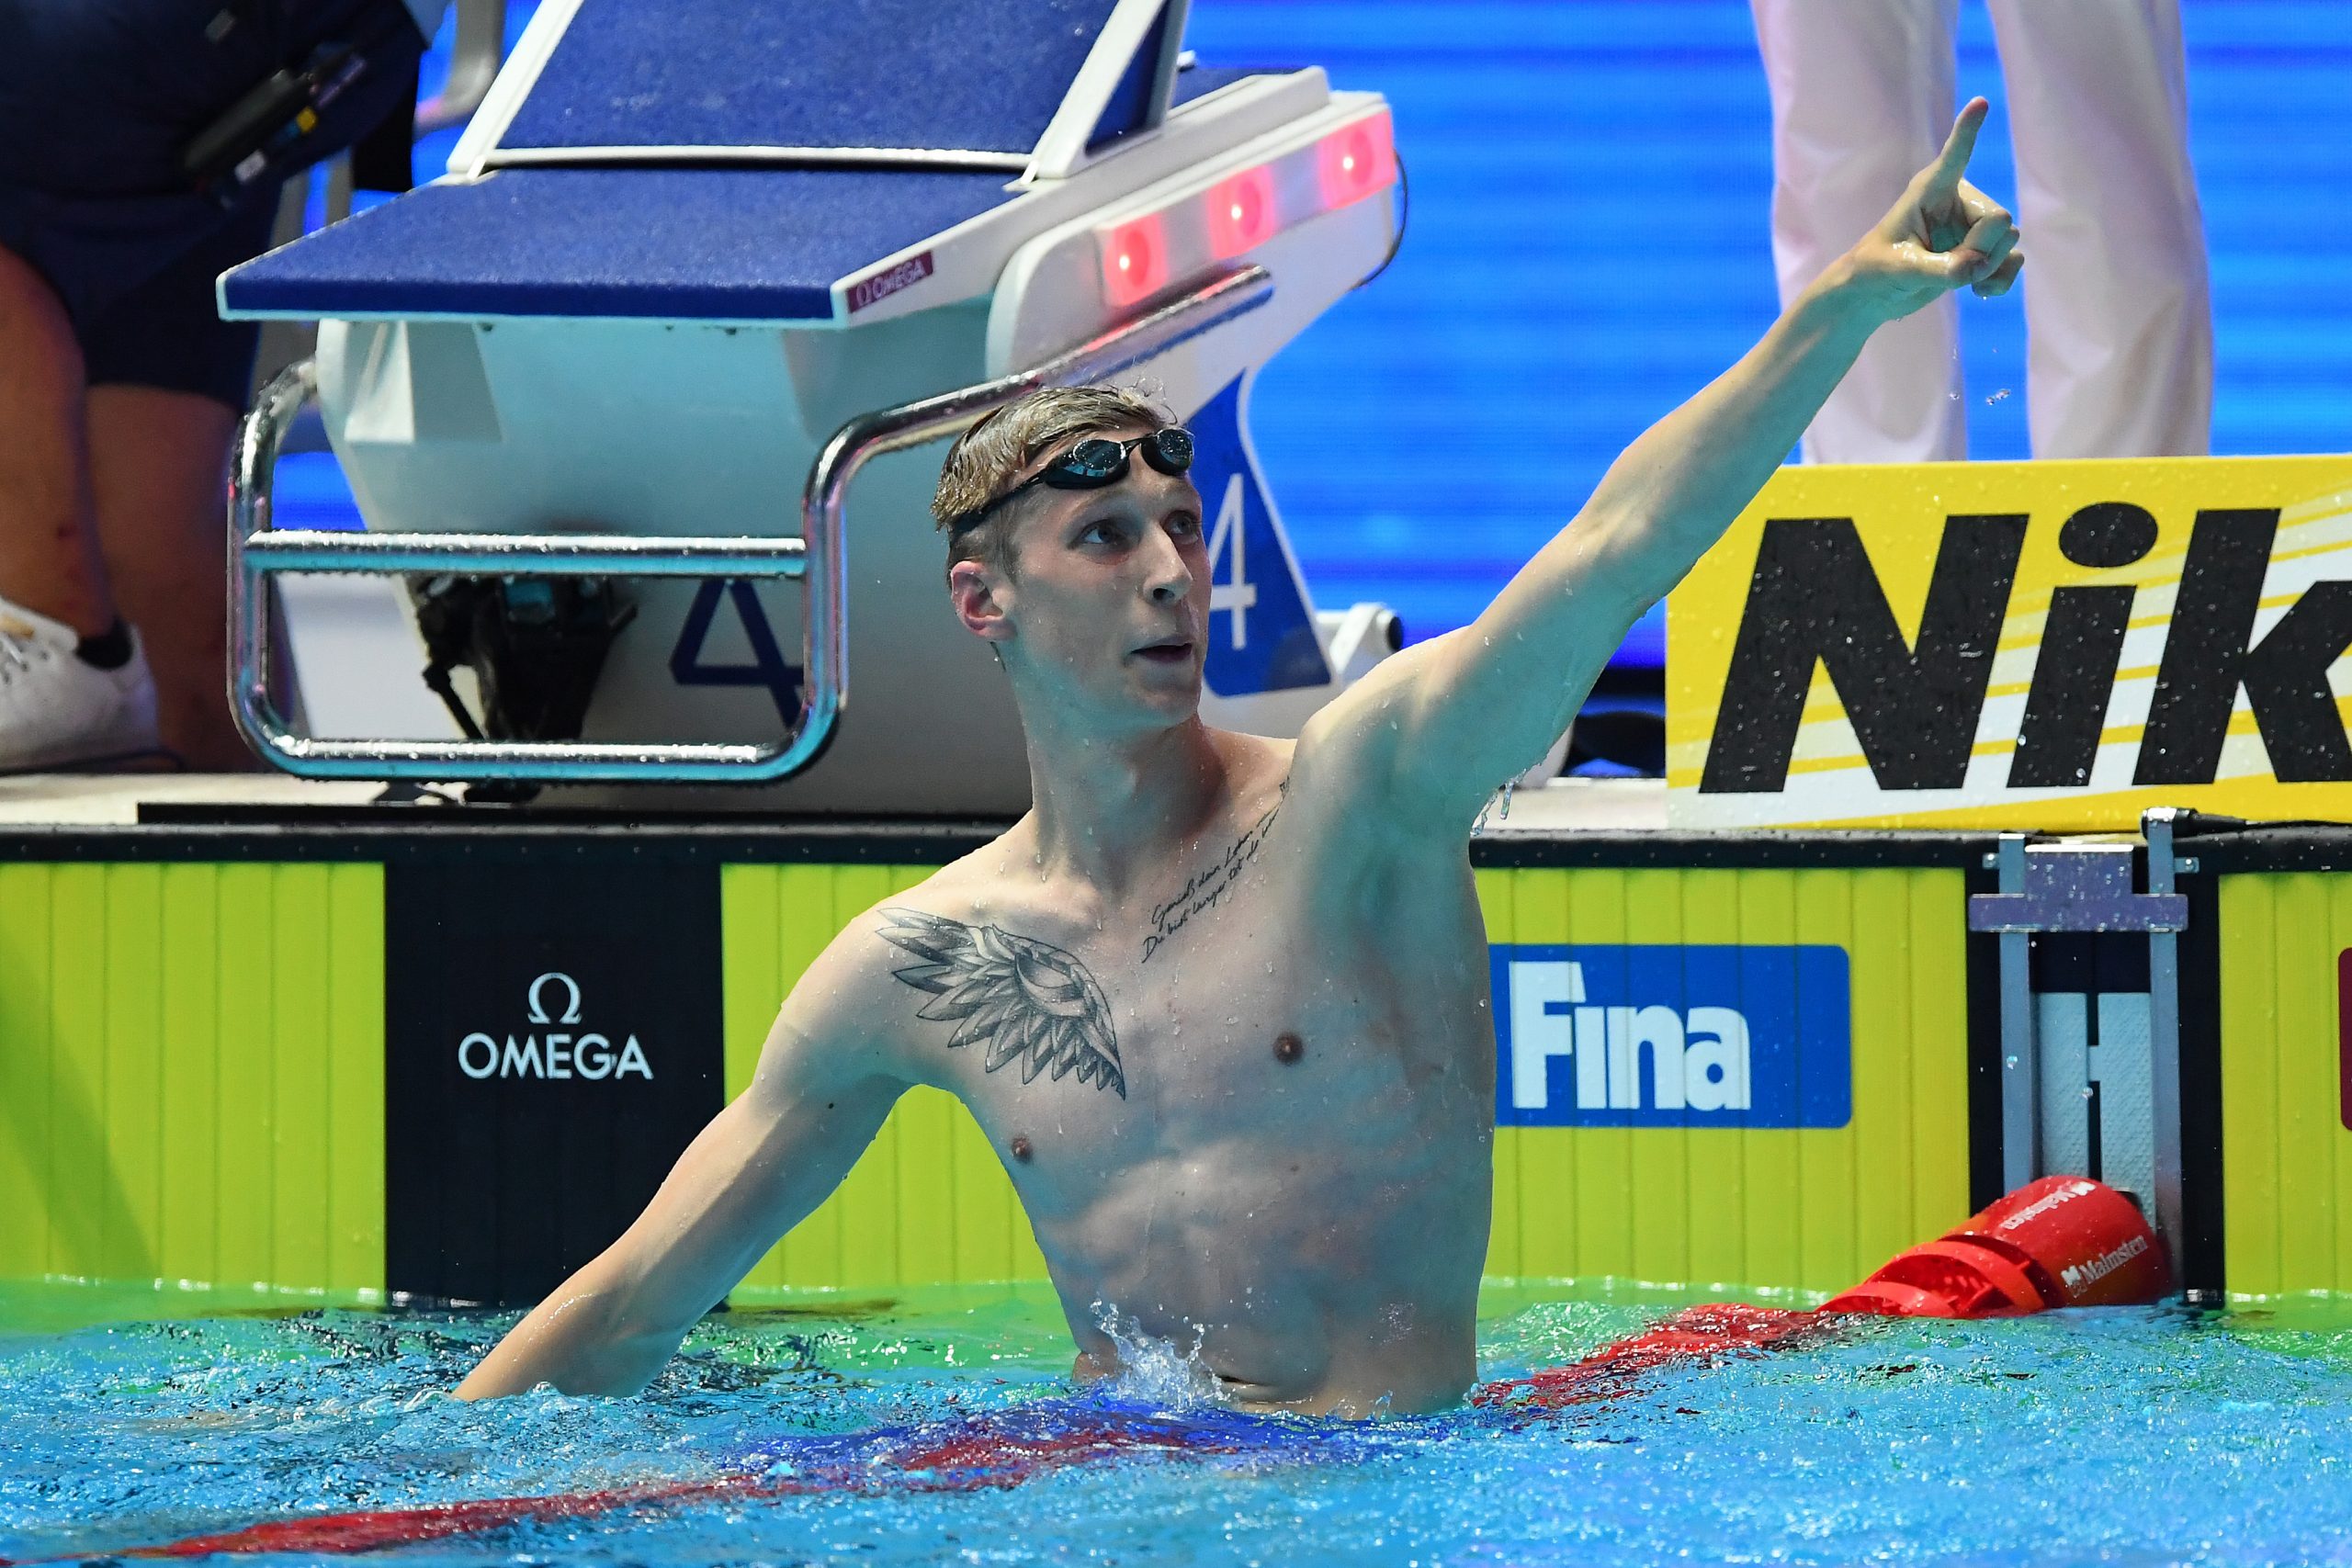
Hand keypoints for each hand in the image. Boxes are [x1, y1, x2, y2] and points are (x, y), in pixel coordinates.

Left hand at [1835, 97, 2022, 322]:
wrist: (1876, 294)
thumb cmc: (1877, 270)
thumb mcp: (1902, 270)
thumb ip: (1941, 270)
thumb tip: (1978, 268)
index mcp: (1932, 189)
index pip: (1954, 156)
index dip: (1967, 132)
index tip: (1979, 102)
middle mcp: (1959, 200)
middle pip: (1999, 219)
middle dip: (1981, 250)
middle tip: (1948, 267)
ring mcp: (1973, 225)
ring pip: (2009, 240)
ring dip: (1989, 267)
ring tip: (1955, 276)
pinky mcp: (1982, 249)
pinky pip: (2013, 259)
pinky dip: (2001, 279)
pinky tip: (1981, 291)